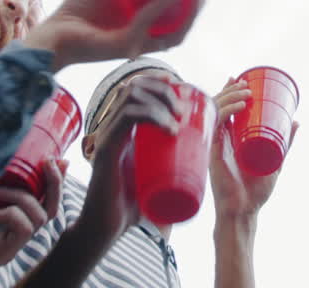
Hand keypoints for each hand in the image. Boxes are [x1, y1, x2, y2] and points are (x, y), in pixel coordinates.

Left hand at [0, 164, 61, 287]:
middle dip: (55, 182)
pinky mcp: (3, 253)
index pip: (44, 197)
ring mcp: (11, 243)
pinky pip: (24, 230)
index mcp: (12, 214)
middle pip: (52, 207)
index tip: (52, 157)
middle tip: (48, 162)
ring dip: (25, 197)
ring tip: (0, 191)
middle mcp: (16, 229)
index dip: (54, 178)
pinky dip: (14, 215)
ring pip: (41, 217)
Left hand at [20, 0, 207, 71]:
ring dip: (190, 12)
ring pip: (174, 33)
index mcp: (143, 26)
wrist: (53, 30)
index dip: (193, 1)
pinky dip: (162, 8)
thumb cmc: (76, 12)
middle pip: (182, 27)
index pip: (177, 19)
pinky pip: (147, 26)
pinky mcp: (123, 46)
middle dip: (198, 6)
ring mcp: (136, 44)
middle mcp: (144, 38)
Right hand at [81, 76, 186, 236]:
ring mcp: (106, 135)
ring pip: (130, 97)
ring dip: (158, 100)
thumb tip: (203, 157)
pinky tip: (169, 128)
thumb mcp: (154, 175)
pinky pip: (125, 118)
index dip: (156, 80)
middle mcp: (111, 126)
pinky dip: (151, 116)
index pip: (134, 88)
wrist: (107, 227)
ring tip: (177, 119)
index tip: (179, 86)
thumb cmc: (131, 203)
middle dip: (161, 88)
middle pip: (133, 86)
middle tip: (182, 108)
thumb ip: (169, 164)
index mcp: (121, 128)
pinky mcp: (105, 149)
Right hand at [209, 78, 297, 219]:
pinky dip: (224, 113)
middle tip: (243, 83)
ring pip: (214, 113)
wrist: (245, 211)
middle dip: (229, 91)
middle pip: (217, 107)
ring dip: (228, 97)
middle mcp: (219, 140)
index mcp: (229, 141)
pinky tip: (236, 106)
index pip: (223, 110)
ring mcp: (214, 146)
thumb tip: (297, 121)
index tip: (239, 79)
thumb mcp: (276, 161)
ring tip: (243, 91)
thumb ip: (286, 143)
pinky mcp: (213, 153)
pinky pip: (214, 127)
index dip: (228, 92)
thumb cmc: (256, 192)